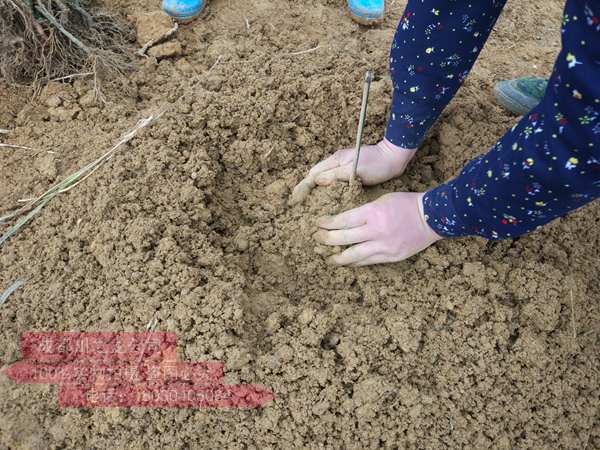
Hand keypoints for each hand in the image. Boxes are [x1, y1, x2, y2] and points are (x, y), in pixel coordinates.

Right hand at [290, 139, 416, 204]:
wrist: (394, 158)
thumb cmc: (377, 164)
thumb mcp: (356, 170)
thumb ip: (335, 175)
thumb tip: (316, 181)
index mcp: (335, 160)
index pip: (313, 174)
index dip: (303, 187)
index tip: (295, 199)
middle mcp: (335, 162)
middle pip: (314, 176)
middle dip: (305, 189)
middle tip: (297, 204)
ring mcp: (341, 167)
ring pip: (322, 179)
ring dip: (314, 190)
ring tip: (307, 204)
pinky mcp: (348, 172)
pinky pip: (332, 181)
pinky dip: (325, 190)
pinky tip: (325, 199)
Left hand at [314, 192, 441, 265]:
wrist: (433, 217)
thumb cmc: (406, 203)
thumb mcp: (382, 200)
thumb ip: (363, 211)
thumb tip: (344, 220)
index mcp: (373, 213)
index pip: (342, 221)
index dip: (327, 224)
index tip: (318, 224)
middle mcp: (376, 231)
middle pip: (343, 238)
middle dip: (326, 240)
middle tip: (316, 239)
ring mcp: (384, 246)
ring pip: (354, 255)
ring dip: (338, 257)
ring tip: (328, 257)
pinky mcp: (392, 257)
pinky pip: (368, 261)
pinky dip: (356, 262)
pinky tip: (347, 262)